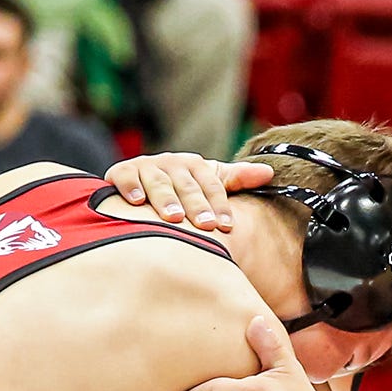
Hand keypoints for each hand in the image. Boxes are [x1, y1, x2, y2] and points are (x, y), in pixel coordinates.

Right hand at [105, 152, 274, 230]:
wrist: (141, 182)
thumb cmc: (182, 188)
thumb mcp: (209, 181)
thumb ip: (235, 179)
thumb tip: (269, 172)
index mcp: (195, 166)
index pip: (211, 184)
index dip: (219, 204)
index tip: (227, 226)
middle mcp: (171, 163)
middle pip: (187, 185)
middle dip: (196, 205)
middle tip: (205, 227)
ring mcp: (146, 167)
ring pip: (158, 182)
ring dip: (166, 199)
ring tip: (174, 217)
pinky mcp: (121, 172)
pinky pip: (125, 178)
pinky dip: (129, 188)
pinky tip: (136, 202)